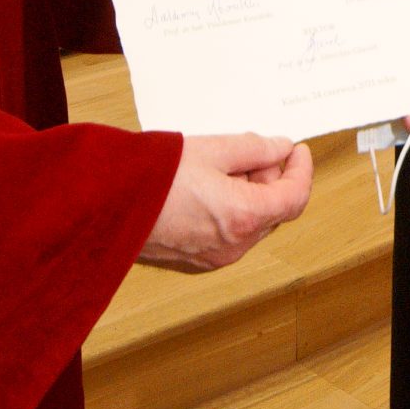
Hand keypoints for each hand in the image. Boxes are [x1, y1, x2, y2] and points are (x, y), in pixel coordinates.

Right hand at [138, 133, 313, 272]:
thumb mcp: (213, 149)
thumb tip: (280, 149)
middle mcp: (234, 245)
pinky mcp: (197, 259)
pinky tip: (209, 186)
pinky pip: (230, 233)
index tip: (297, 150)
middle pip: (273, 210)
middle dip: (271, 178)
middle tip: (251, 151)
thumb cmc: (153, 178)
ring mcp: (215, 257)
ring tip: (222, 166)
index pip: (295, 198)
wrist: (107, 205)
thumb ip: (255, 149)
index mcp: (243, 217)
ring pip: (252, 222)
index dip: (302, 170)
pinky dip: (231, 209)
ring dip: (250, 193)